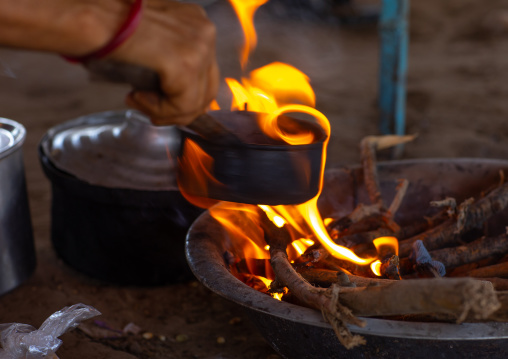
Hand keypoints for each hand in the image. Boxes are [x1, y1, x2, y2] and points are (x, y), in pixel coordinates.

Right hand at [111, 0, 219, 125]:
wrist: (91, 15)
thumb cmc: (110, 24)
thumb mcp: (153, 36)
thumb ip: (173, 56)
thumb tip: (177, 91)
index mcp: (198, 22)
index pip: (207, 73)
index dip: (184, 97)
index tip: (157, 101)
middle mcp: (205, 32)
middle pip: (207, 91)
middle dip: (179, 110)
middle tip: (150, 111)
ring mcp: (199, 48)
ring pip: (195, 103)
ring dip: (165, 112)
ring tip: (137, 101)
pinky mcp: (185, 66)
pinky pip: (181, 106)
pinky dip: (157, 109)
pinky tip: (136, 96)